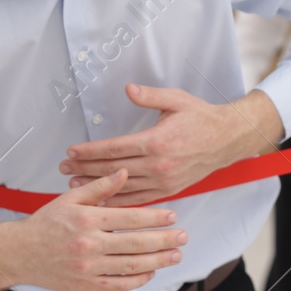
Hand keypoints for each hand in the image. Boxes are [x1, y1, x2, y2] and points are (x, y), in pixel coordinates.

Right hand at [0, 169, 188, 290]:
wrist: (19, 253)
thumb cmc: (45, 224)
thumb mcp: (69, 198)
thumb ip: (99, 187)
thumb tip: (124, 173)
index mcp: (87, 220)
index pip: (129, 218)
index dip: (154, 217)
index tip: (172, 215)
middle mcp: (89, 244)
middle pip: (135, 243)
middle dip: (164, 240)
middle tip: (183, 236)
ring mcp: (88, 267)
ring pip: (131, 266)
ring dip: (157, 261)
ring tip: (175, 255)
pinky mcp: (85, 284)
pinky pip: (117, 284)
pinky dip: (137, 280)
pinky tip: (150, 272)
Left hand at [59, 84, 283, 206]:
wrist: (227, 140)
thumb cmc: (200, 118)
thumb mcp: (176, 100)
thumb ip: (149, 96)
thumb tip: (128, 90)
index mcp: (157, 141)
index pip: (115, 148)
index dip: (90, 151)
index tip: (71, 152)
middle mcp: (159, 165)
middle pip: (113, 169)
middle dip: (85, 168)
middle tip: (63, 168)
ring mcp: (164, 181)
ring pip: (123, 187)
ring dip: (96, 186)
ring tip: (73, 184)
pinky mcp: (169, 190)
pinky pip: (139, 199)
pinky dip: (118, 201)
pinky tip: (101, 200)